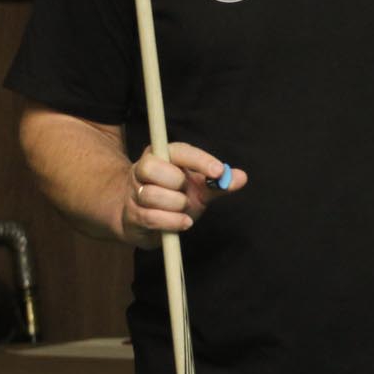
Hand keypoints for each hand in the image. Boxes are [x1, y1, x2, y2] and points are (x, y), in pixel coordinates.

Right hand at [121, 142, 244, 246]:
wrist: (145, 218)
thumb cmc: (176, 196)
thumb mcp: (201, 188)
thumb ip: (219, 183)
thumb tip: (241, 177)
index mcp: (163, 156)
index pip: (178, 151)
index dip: (199, 160)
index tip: (219, 171)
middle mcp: (143, 170)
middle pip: (151, 168)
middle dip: (175, 182)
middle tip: (185, 191)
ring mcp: (134, 193)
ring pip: (151, 194)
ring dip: (175, 205)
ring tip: (183, 208)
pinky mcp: (132, 215)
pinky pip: (151, 217)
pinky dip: (172, 221)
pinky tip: (184, 222)